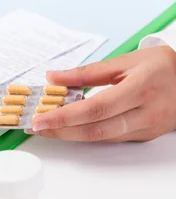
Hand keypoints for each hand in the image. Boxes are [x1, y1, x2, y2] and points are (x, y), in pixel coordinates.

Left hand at [26, 45, 175, 141]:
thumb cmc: (162, 66)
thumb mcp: (126, 61)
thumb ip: (87, 72)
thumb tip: (53, 77)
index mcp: (141, 88)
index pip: (95, 108)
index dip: (64, 117)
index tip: (40, 119)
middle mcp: (147, 112)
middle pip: (96, 130)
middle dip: (61, 131)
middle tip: (36, 127)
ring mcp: (148, 128)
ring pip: (103, 138)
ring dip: (71, 135)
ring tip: (47, 128)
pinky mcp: (146, 135)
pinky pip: (112, 138)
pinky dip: (87, 134)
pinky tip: (70, 128)